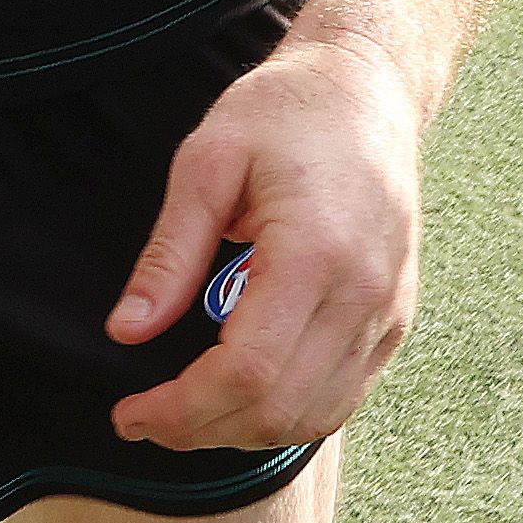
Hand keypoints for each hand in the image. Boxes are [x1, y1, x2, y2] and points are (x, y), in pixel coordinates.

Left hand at [105, 33, 424, 450]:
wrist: (366, 91)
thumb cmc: (281, 113)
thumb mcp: (207, 162)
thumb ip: (169, 254)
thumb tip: (127, 330)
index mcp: (315, 254)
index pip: (246, 372)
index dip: (182, 409)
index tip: (130, 413)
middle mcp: (364, 295)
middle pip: (280, 409)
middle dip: (203, 430)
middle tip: (145, 420)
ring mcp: (388, 311)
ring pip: (315, 416)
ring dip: (243, 431)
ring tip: (185, 410)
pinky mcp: (395, 318)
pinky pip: (343, 396)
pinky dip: (287, 413)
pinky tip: (239, 392)